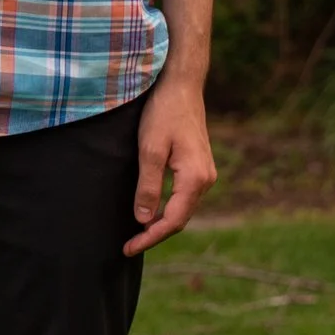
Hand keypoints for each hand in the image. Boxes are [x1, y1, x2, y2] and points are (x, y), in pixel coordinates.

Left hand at [126, 79, 215, 254]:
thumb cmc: (163, 113)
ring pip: (183, 208)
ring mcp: (204, 173)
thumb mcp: (150, 149)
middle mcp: (205, 180)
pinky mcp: (198, 166)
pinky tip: (151, 210)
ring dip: (162, 223)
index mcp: (195, 179)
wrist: (181, 86)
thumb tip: (143, 220)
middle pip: (180, 218)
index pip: (173, 221)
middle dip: (155, 234)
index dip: (150, 237)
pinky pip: (184, 196)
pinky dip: (168, 208)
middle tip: (129, 246)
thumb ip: (148, 186)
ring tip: (137, 233)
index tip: (128, 248)